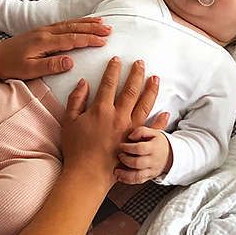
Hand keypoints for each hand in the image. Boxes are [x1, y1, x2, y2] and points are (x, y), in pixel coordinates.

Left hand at [0, 17, 110, 79]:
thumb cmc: (10, 66)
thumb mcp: (30, 70)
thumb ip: (51, 66)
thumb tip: (71, 61)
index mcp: (45, 42)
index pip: (72, 39)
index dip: (89, 39)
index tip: (104, 41)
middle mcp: (45, 32)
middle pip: (73, 27)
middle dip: (92, 27)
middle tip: (109, 28)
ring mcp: (42, 30)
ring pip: (69, 23)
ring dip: (85, 22)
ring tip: (101, 21)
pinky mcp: (39, 31)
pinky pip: (62, 24)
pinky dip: (75, 22)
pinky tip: (80, 23)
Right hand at [61, 58, 159, 187]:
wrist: (87, 174)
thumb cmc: (76, 149)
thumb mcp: (69, 121)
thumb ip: (76, 100)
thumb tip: (83, 83)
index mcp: (101, 110)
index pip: (109, 83)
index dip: (113, 69)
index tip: (117, 60)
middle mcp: (119, 116)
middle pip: (131, 90)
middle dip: (137, 74)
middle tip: (141, 63)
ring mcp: (130, 129)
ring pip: (145, 105)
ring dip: (151, 90)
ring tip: (156, 78)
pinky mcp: (136, 142)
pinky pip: (152, 129)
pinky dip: (160, 121)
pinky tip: (166, 112)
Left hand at [115, 113, 172, 184]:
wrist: (170, 154)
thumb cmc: (158, 142)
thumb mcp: (153, 132)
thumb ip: (141, 131)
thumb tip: (130, 137)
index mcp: (154, 148)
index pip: (140, 148)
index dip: (128, 147)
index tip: (121, 146)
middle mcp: (153, 161)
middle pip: (138, 163)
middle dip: (125, 160)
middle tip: (119, 155)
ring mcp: (152, 170)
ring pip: (138, 176)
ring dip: (125, 174)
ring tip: (116, 171)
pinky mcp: (149, 176)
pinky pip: (138, 181)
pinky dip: (128, 180)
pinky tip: (120, 177)